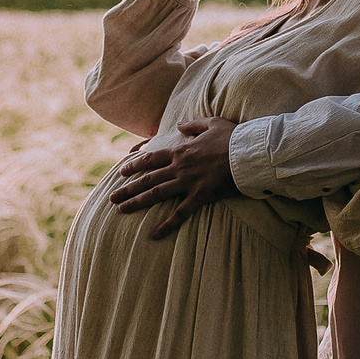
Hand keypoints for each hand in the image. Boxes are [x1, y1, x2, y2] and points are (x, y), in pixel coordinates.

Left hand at [108, 116, 239, 237]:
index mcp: (180, 151)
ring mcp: (188, 182)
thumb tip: (179, 124)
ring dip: (137, 202)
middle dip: (128, 188)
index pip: (150, 159)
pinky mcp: (199, 195)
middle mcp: (179, 167)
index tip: (121, 172)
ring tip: (121, 210)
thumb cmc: (232, 137)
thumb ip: (193, 124)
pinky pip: (179, 213)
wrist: (247, 152)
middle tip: (112, 197)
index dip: (134, 166)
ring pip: (156, 194)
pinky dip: (166, 225)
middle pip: (147, 178)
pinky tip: (154, 234)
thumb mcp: (212, 123)